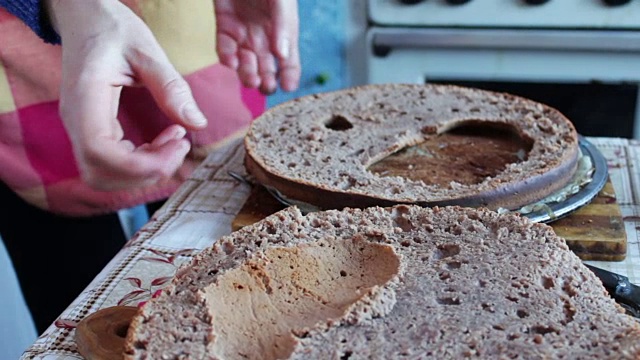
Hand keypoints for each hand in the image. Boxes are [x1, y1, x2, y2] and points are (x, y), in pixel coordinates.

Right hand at [45, 0, 207, 190]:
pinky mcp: (92, 130)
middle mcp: (76, 119)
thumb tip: (198, 123)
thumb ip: (171, 87)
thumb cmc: (112, 28)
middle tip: (181, 146)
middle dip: (146, 172)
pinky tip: (163, 142)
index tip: (178, 147)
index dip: (140, 165)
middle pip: (100, 173)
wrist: (85, 17)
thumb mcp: (146, 50)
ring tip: (175, 142)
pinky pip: (111, 163)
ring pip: (104, 175)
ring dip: (144, 170)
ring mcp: (80, 128)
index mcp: (85, 97)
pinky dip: (140, 163)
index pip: (100, 152)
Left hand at [215, 0, 300, 93]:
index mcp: (283, 30)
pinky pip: (224, 47)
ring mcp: (244, 31)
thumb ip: (284, 24)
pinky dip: (227, 57)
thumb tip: (283, 55)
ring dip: (247, 74)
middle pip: (267, 66)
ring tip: (250, 79)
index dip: (290, 75)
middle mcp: (264, 35)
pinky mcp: (224, 24)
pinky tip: (231, 61)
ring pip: (246, 62)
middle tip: (265, 86)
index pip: (290, 60)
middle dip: (267, 80)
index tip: (288, 87)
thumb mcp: (280, 0)